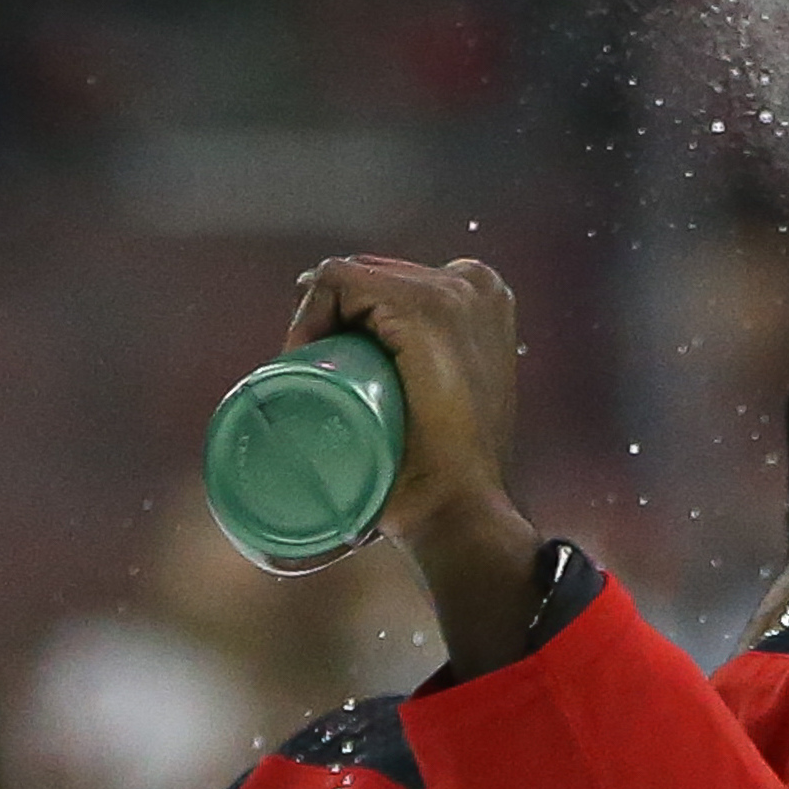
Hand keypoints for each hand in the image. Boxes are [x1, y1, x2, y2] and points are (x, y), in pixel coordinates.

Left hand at [285, 256, 544, 676]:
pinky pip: (337, 280)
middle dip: (328, 323)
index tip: (329, 374)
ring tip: (306, 379)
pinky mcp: (423, 306)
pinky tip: (303, 354)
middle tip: (314, 386)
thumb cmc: (447, 476)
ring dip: (312, 322)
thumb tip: (379, 441)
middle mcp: (476, 284)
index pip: (389, 289)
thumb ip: (431, 393)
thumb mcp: (443, 411)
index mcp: (486, 299)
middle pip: (366, 283)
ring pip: (347, 282)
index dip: (349, 323)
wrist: (461, 509)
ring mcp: (452, 291)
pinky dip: (309, 312)